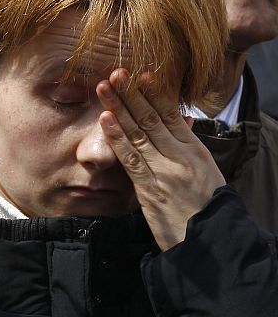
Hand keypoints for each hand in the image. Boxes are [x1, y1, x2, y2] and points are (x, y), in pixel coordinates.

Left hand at [97, 68, 224, 250]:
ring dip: (118, 108)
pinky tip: (105, 120)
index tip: (140, 75)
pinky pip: (130, 159)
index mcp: (195, 150)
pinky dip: (116, 137)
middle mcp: (180, 157)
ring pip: (138, 133)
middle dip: (131, 94)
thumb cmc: (207, 210)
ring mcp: (164, 172)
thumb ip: (188, 148)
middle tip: (115, 73)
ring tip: (104, 87)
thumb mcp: (206, 173)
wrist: (211, 243)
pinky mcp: (150, 190)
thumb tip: (179, 124)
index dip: (154, 93)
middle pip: (151, 119)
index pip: (171, 115)